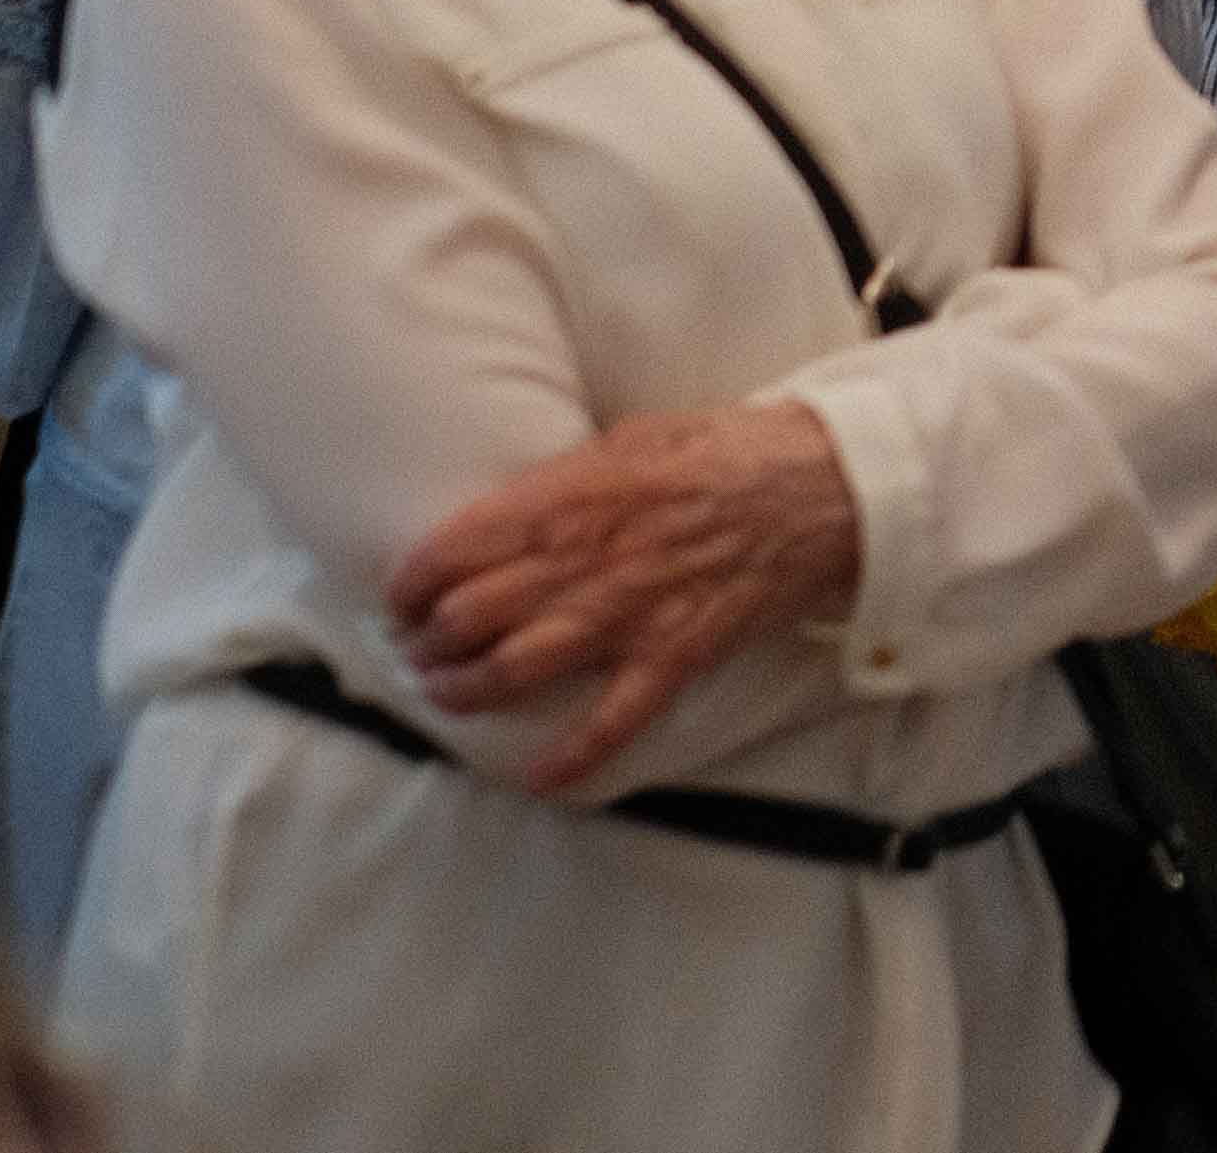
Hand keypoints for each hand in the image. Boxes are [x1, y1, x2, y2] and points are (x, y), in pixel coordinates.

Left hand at [388, 398, 863, 794]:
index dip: (411, 583)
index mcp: (564, 499)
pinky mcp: (671, 657)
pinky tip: (536, 777)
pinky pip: (610, 722)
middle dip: (428, 641)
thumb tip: (511, 511)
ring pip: (515, 669)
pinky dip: (569, 758)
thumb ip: (563, 482)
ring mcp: (624, 616)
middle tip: (420, 648)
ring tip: (448, 693)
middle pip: (468, 618)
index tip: (402, 597)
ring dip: (467, 691)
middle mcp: (581, 562)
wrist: (813, 487)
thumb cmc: (722, 450)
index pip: (452, 551)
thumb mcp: (628, 439)